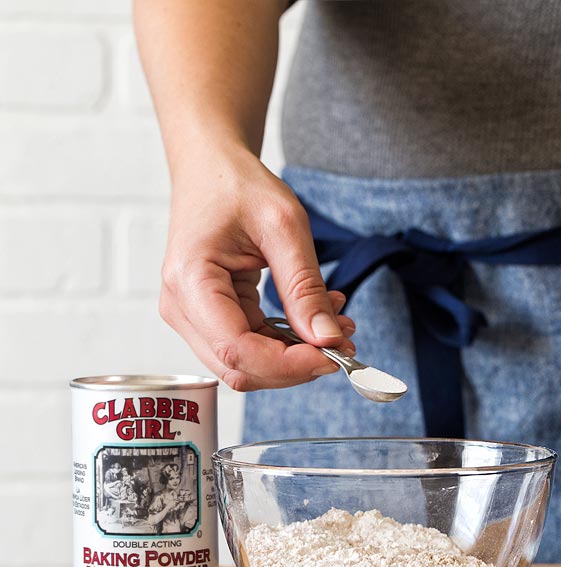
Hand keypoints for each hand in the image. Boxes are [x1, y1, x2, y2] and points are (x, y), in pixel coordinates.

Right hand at [160, 144, 355, 390]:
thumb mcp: (284, 226)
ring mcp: (191, 318)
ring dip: (294, 359)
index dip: (289, 364)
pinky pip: (249, 348)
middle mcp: (181, 308)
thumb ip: (305, 287)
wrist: (209, 169)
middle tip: (343, 343)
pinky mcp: (207, 320)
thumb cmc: (236, 185)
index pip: (238, 349)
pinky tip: (314, 320)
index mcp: (190, 281)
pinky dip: (286, 345)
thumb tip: (327, 339)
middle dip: (295, 366)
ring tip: (334, 326)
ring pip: (246, 366)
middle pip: (240, 367)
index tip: (334, 353)